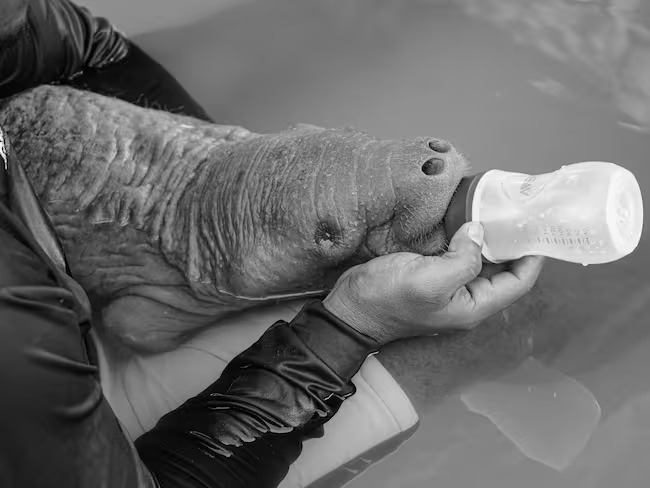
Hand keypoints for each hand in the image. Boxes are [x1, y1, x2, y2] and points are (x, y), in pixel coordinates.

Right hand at [323, 222, 544, 344]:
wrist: (350, 308)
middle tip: (516, 213)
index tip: (536, 228)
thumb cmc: (388, 300)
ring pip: (480, 262)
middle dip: (511, 244)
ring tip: (496, 211)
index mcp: (473, 307)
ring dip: (488, 239)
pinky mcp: (432, 276)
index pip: (517, 283)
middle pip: (502, 272)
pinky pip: (458, 256)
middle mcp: (466, 299)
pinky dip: (465, 239)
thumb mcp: (430, 280)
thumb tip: (478, 232)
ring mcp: (448, 288)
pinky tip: (465, 220)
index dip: (532, 257)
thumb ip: (462, 259)